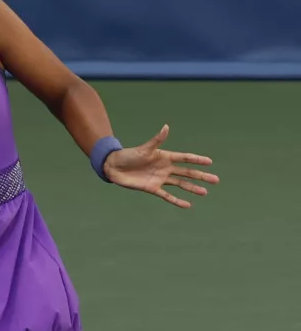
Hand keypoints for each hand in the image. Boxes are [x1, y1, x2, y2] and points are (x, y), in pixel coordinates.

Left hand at [103, 124, 218, 208]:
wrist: (114, 167)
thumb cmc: (129, 155)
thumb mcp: (144, 148)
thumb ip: (157, 140)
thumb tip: (166, 127)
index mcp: (165, 157)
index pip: (185, 158)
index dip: (197, 160)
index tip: (209, 162)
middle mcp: (165, 168)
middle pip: (187, 172)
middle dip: (201, 176)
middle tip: (216, 180)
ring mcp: (160, 179)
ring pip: (180, 184)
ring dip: (192, 188)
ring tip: (204, 192)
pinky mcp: (153, 188)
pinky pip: (167, 196)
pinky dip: (176, 201)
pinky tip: (187, 204)